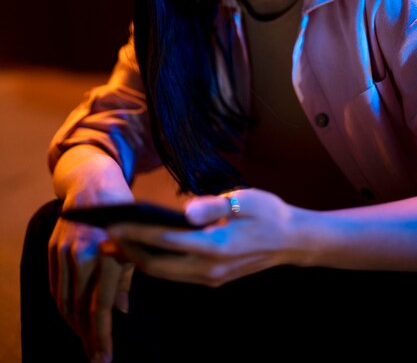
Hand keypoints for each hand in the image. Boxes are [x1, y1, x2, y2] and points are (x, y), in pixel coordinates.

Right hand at [48, 192, 133, 362]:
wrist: (94, 183)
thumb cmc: (125, 212)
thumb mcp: (137, 241)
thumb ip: (128, 277)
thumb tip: (121, 310)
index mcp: (108, 253)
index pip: (100, 305)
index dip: (102, 335)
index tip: (104, 358)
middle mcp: (82, 254)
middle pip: (79, 308)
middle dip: (87, 337)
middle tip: (95, 358)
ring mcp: (64, 251)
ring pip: (64, 300)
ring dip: (73, 325)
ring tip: (85, 341)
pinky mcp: (53, 248)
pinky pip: (55, 285)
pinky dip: (62, 305)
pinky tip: (71, 316)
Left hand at [103, 188, 296, 286]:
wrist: (292, 241)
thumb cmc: (268, 213)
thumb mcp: (244, 199)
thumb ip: (212, 206)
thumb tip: (183, 210)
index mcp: (215, 246)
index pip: (164, 239)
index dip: (135, 231)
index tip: (112, 222)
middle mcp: (209, 268)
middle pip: (157, 264)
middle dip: (128, 250)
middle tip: (105, 236)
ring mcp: (211, 277)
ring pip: (164, 273)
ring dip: (139, 258)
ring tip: (118, 242)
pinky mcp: (213, 279)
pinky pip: (176, 273)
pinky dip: (156, 262)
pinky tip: (146, 248)